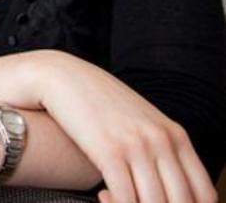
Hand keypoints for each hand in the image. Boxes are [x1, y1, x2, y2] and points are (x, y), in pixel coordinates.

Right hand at [35, 51, 216, 202]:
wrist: (63, 76)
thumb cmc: (98, 101)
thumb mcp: (141, 121)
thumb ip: (160, 148)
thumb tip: (167, 185)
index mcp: (176, 136)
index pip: (204, 195)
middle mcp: (162, 141)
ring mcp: (137, 145)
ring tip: (114, 201)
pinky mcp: (109, 151)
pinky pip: (125, 198)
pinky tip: (102, 196)